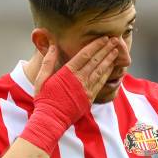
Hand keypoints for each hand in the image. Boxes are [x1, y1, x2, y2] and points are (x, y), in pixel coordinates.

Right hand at [22, 36, 119, 153]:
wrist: (51, 119)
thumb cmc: (44, 99)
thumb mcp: (41, 79)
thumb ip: (48, 61)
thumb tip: (52, 46)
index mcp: (67, 72)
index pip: (85, 55)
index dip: (96, 45)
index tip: (104, 38)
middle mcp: (79, 79)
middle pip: (96, 60)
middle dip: (106, 49)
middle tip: (115, 40)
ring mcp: (86, 89)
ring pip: (101, 71)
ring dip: (109, 60)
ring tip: (116, 51)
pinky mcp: (90, 98)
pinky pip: (101, 83)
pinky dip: (107, 74)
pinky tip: (111, 67)